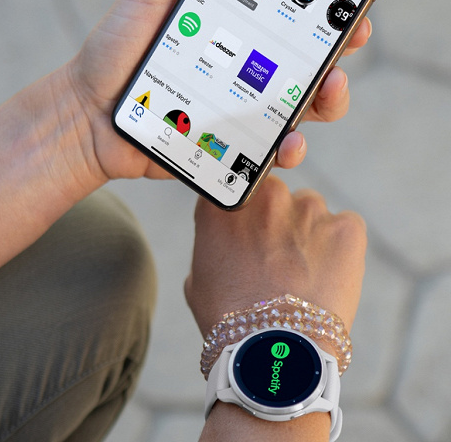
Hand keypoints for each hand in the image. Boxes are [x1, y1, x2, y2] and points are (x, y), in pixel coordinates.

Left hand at [68, 0, 370, 182]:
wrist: (87, 114)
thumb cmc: (116, 48)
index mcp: (233, 25)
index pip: (293, 11)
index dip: (330, 4)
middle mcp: (244, 65)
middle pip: (309, 60)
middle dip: (338, 53)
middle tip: (346, 45)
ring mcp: (238, 106)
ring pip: (299, 107)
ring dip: (325, 101)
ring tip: (323, 92)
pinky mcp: (228, 144)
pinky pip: (267, 149)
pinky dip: (285, 149)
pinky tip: (286, 143)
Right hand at [185, 175, 366, 338]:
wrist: (274, 352)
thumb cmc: (228, 321)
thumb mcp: (196, 279)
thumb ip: (210, 246)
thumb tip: (224, 243)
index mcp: (223, 205)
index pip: (234, 191)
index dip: (241, 215)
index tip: (246, 234)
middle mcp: (265, 195)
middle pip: (272, 195)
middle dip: (274, 219)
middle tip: (275, 257)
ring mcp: (308, 208)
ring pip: (309, 208)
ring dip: (306, 230)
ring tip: (304, 271)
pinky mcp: (346, 228)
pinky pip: (345, 225)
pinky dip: (340, 245)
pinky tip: (330, 273)